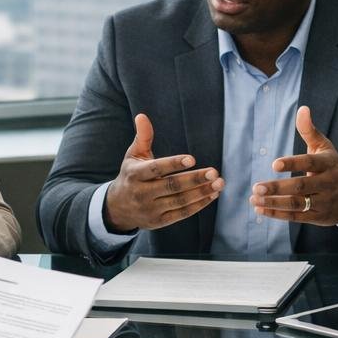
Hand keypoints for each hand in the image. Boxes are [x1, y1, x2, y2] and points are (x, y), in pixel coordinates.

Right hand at [103, 114, 223, 232]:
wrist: (118, 208)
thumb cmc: (131, 175)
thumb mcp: (133, 156)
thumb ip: (143, 137)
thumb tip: (142, 116)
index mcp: (135, 174)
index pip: (156, 169)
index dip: (173, 164)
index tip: (192, 159)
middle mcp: (141, 193)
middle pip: (171, 186)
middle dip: (194, 179)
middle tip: (214, 172)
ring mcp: (150, 209)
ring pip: (179, 201)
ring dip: (201, 193)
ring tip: (219, 183)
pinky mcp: (159, 221)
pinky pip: (182, 213)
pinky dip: (198, 205)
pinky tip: (212, 195)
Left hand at [250, 106, 337, 224]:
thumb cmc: (334, 168)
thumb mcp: (325, 148)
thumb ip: (310, 130)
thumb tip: (302, 108)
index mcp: (328, 164)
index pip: (310, 163)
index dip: (293, 164)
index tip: (274, 164)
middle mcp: (327, 184)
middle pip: (301, 187)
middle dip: (278, 188)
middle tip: (257, 187)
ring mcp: (323, 202)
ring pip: (297, 204)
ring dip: (274, 203)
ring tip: (254, 199)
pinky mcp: (318, 217)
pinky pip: (296, 217)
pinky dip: (277, 214)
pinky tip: (261, 209)